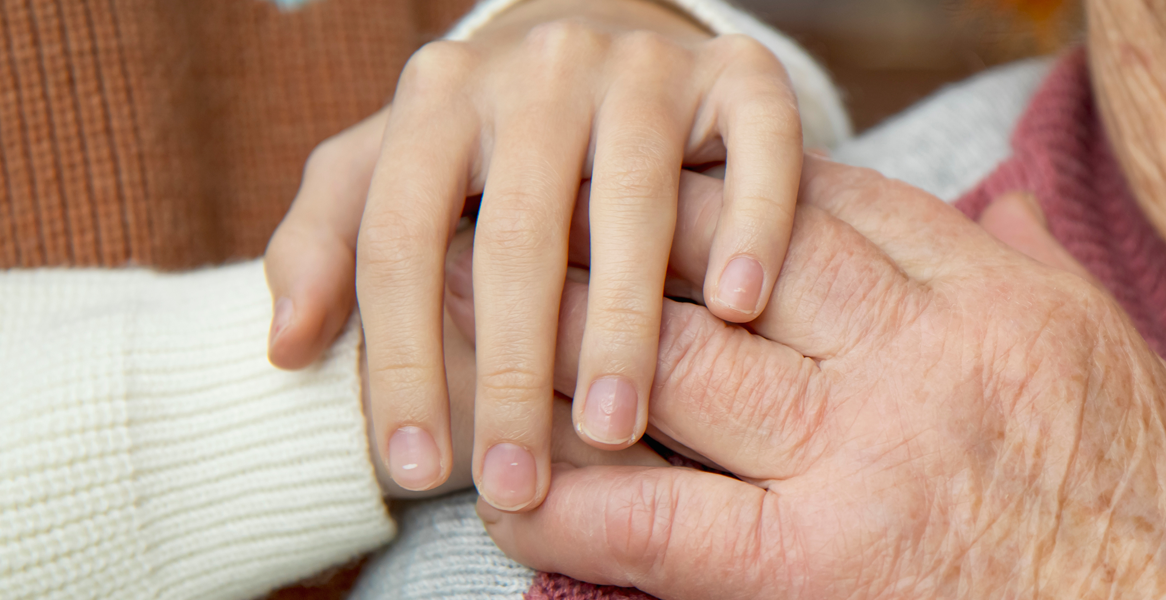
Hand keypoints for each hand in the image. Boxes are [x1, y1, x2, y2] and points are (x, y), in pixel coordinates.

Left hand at [264, 0, 805, 512]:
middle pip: (518, 236)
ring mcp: (643, 66)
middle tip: (517, 481)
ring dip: (622, 327)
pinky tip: (737, 307)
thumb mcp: (390, 171)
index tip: (416, 470)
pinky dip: (752, 225)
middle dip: (512, 373)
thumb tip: (286, 347)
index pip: (401, 239)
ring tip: (612, 428)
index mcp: (439, 98)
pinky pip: (759, 146)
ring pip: (634, 204)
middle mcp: (540, 70)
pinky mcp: (738, 71)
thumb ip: (326, 245)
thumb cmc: (491, 136)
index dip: (402, 361)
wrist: (603, 23)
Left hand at [473, 160, 1165, 598]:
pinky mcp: (828, 566)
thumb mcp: (1117, 347)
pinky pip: (671, 522)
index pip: (827, 204)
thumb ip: (1039, 265)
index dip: (723, 184)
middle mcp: (917, 357)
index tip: (655, 172)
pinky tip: (508, 485)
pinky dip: (578, 503)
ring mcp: (866, 457)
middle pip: (731, 259)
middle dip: (618, 228)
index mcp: (989, 295)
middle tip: (522, 200)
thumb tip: (1000, 205)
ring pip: (680, 365)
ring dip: (560, 334)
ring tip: (459, 308)